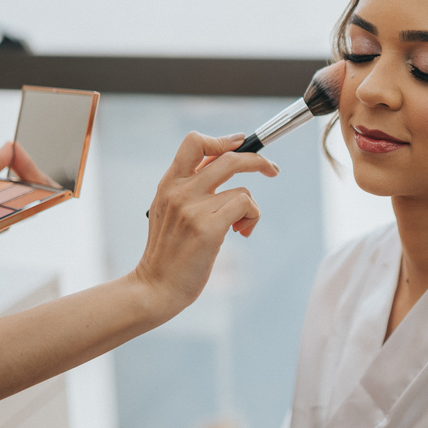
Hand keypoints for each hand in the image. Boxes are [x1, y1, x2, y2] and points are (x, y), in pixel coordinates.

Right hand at [134, 132, 277, 317]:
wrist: (156, 286)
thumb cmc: (169, 251)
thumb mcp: (170, 210)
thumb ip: (191, 186)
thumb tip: (224, 161)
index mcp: (169, 183)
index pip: (195, 142)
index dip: (222, 140)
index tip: (240, 144)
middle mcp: (179, 191)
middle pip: (229, 158)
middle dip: (258, 161)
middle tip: (272, 170)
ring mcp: (193, 209)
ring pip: (243, 189)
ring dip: (251, 209)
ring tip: (240, 227)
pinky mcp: (208, 228)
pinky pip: (246, 206)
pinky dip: (252, 218)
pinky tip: (241, 232)